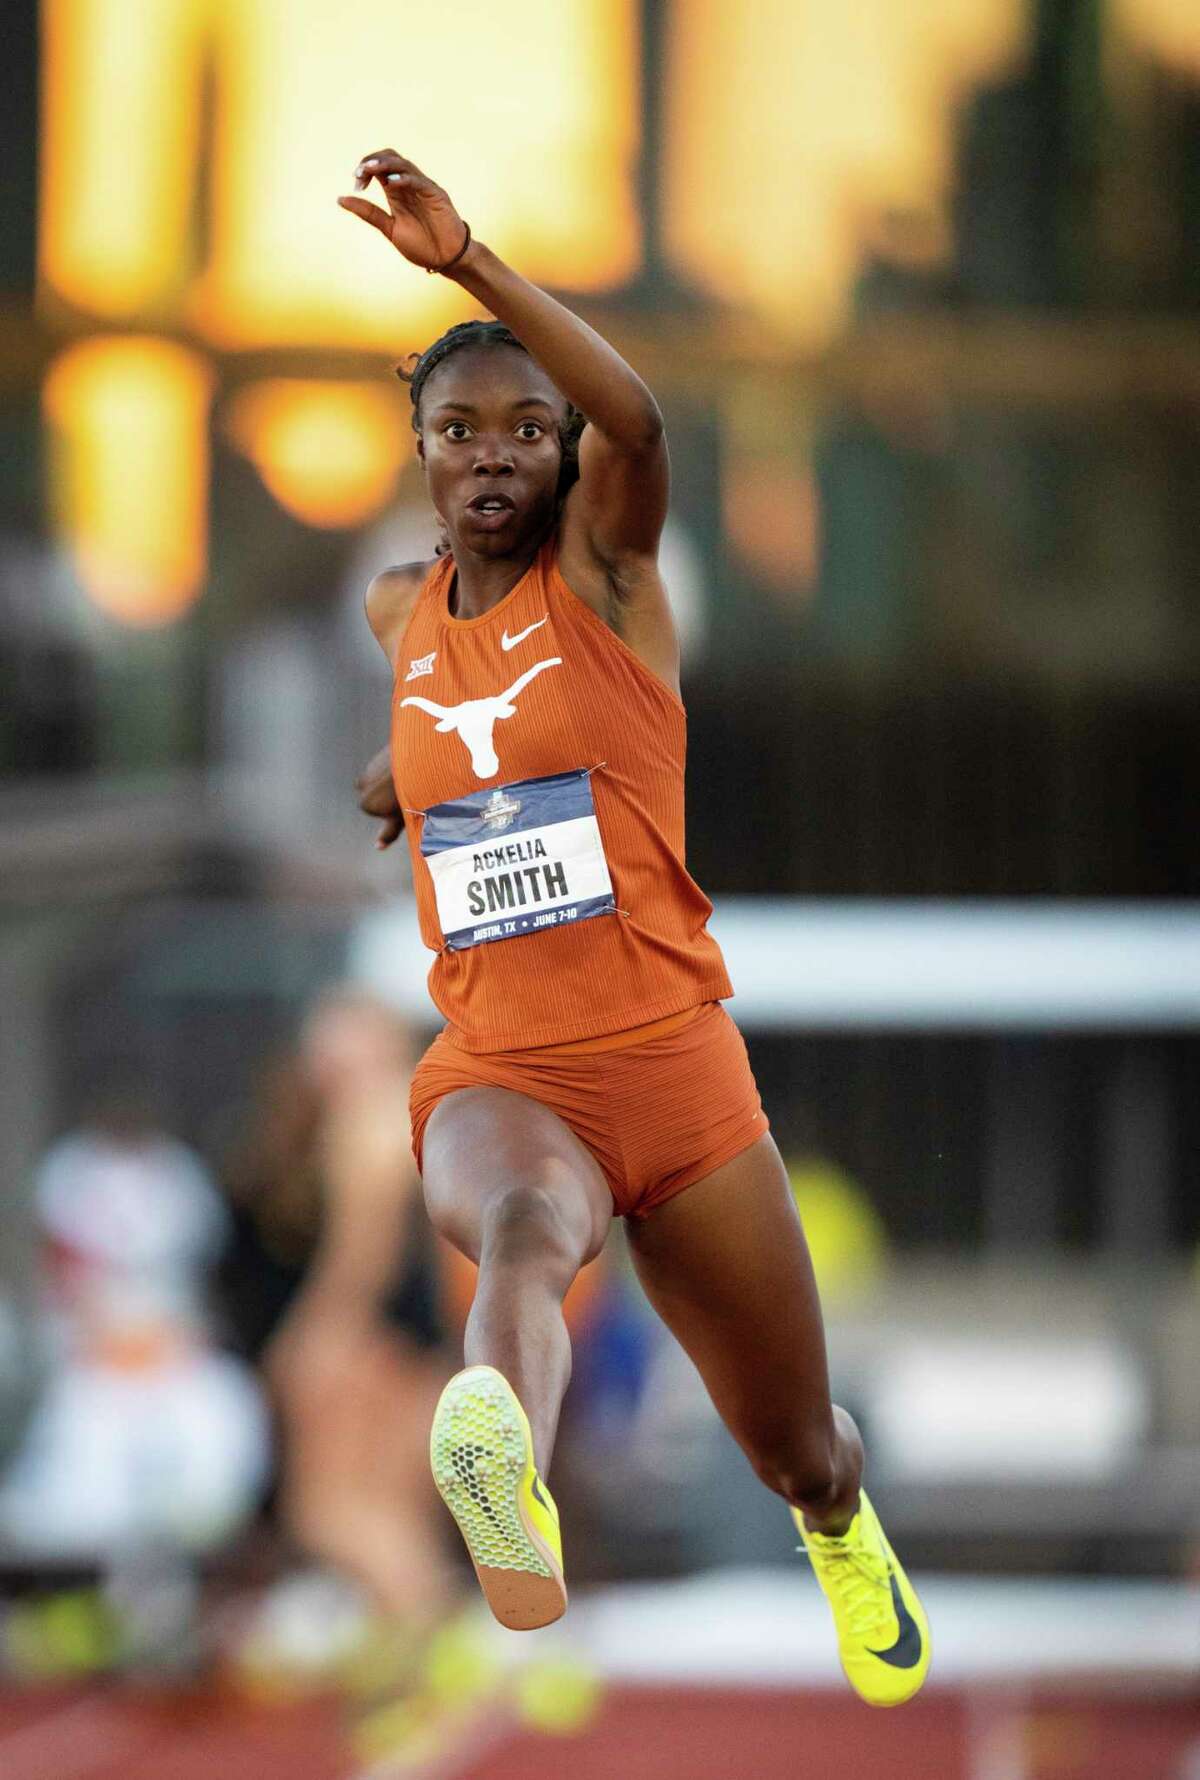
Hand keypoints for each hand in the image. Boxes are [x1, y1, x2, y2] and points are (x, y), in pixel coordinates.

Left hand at [338, 150, 468, 270]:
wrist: (446, 260)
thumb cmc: (422, 246)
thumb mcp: (389, 229)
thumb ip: (368, 213)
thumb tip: (340, 199)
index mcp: (396, 192)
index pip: (378, 167)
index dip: (364, 169)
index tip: (356, 184)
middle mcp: (409, 185)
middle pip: (390, 157)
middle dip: (372, 161)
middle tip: (359, 174)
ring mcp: (423, 188)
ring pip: (403, 164)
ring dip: (384, 164)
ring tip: (369, 169)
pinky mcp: (436, 194)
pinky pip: (419, 180)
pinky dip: (404, 178)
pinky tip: (390, 183)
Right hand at [356, 746, 403, 848]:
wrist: (420, 763)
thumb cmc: (412, 795)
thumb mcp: (401, 818)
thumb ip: (388, 834)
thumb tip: (378, 847)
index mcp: (365, 804)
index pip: (379, 812)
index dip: (394, 811)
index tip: (405, 805)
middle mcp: (361, 786)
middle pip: (379, 797)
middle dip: (391, 796)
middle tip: (410, 794)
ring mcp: (368, 770)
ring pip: (383, 782)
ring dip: (395, 782)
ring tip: (411, 781)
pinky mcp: (377, 757)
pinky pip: (388, 767)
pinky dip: (397, 769)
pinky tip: (410, 768)